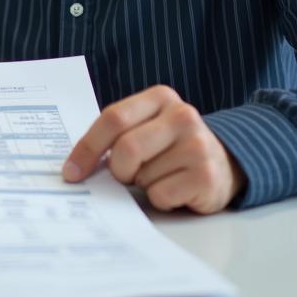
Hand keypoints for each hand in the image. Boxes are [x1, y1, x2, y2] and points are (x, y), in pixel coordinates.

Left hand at [62, 86, 245, 214]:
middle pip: (126, 148)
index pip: (113, 118)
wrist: (225, 163)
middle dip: (118, 170)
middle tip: (125, 176)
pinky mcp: (207, 176)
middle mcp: (182, 115)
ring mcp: (198, 145)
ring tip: (161, 175)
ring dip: (142, 184)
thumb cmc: (171, 147)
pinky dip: (160, 198)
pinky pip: (161, 195)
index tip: (71, 172)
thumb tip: (76, 165)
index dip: (87, 147)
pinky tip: (176, 188)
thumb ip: (118, 134)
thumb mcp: (148, 127)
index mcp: (160, 97)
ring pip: (143, 176)